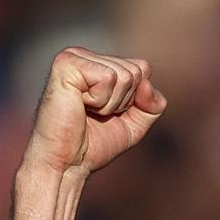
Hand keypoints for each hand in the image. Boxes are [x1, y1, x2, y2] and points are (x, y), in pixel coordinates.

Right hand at [24, 46, 166, 173]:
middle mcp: (84, 55)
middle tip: (96, 114)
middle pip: (136, 71)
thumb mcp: (135, 124)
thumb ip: (152, 104)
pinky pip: (108, 77)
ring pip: (124, 75)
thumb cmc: (93, 144)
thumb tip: (146, 83)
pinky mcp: (66, 64)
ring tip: (86, 111)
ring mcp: (73, 56)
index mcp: (97, 63)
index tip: (108, 113)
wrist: (66, 163)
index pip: (142, 68)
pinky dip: (100, 101)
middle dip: (123, 102)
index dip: (135, 99)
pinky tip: (79, 106)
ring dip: (110, 104)